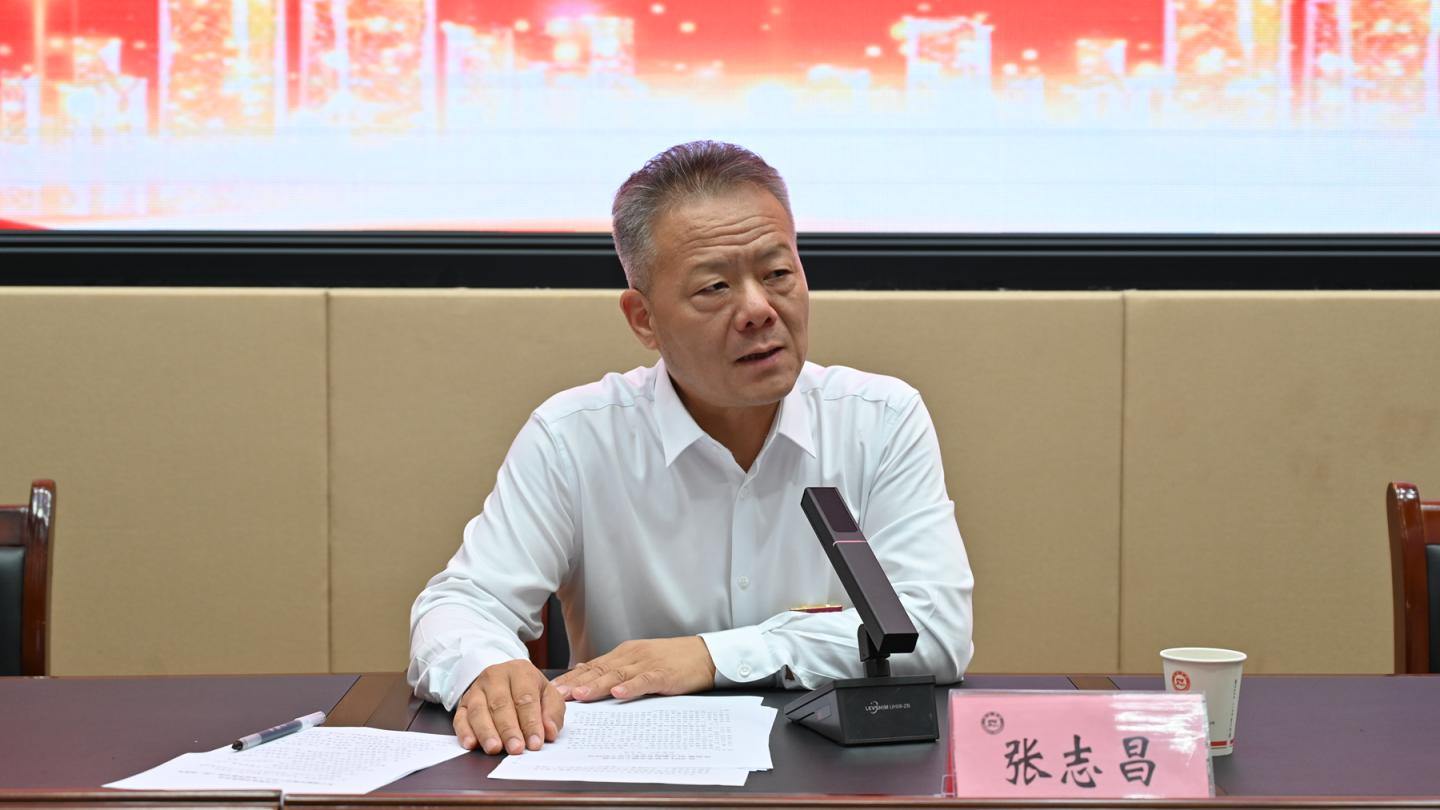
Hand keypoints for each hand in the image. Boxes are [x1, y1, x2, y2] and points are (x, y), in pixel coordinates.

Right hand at [453, 659, 564, 754]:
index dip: (531, 722)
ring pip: (478, 711)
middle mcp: (495, 677)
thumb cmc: (529, 690)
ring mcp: (476, 689)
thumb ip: (553, 712)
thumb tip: (550, 731)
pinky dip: (464, 732)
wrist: (506, 679)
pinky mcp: (463, 703)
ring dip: (486, 732)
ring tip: (494, 748)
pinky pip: (460, 718)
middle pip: (500, 704)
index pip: (525, 698)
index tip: (535, 743)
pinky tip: (471, 744)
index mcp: (520, 671)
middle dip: (508, 729)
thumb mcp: (548, 695)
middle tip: (516, 748)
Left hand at [552, 636, 716, 701]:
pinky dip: (630, 687)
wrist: (705, 655)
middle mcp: (632, 656)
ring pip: (617, 675)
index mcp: (624, 654)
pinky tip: (618, 694)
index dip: (570, 678)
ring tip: (579, 696)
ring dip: (596, 685)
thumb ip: (614, 668)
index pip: (592, 666)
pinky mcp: (664, 674)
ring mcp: (647, 663)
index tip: (550, 690)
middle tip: (554, 696)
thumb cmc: (672, 661)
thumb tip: (584, 675)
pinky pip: (644, 680)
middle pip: (599, 670)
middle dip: (575, 684)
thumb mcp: (639, 661)